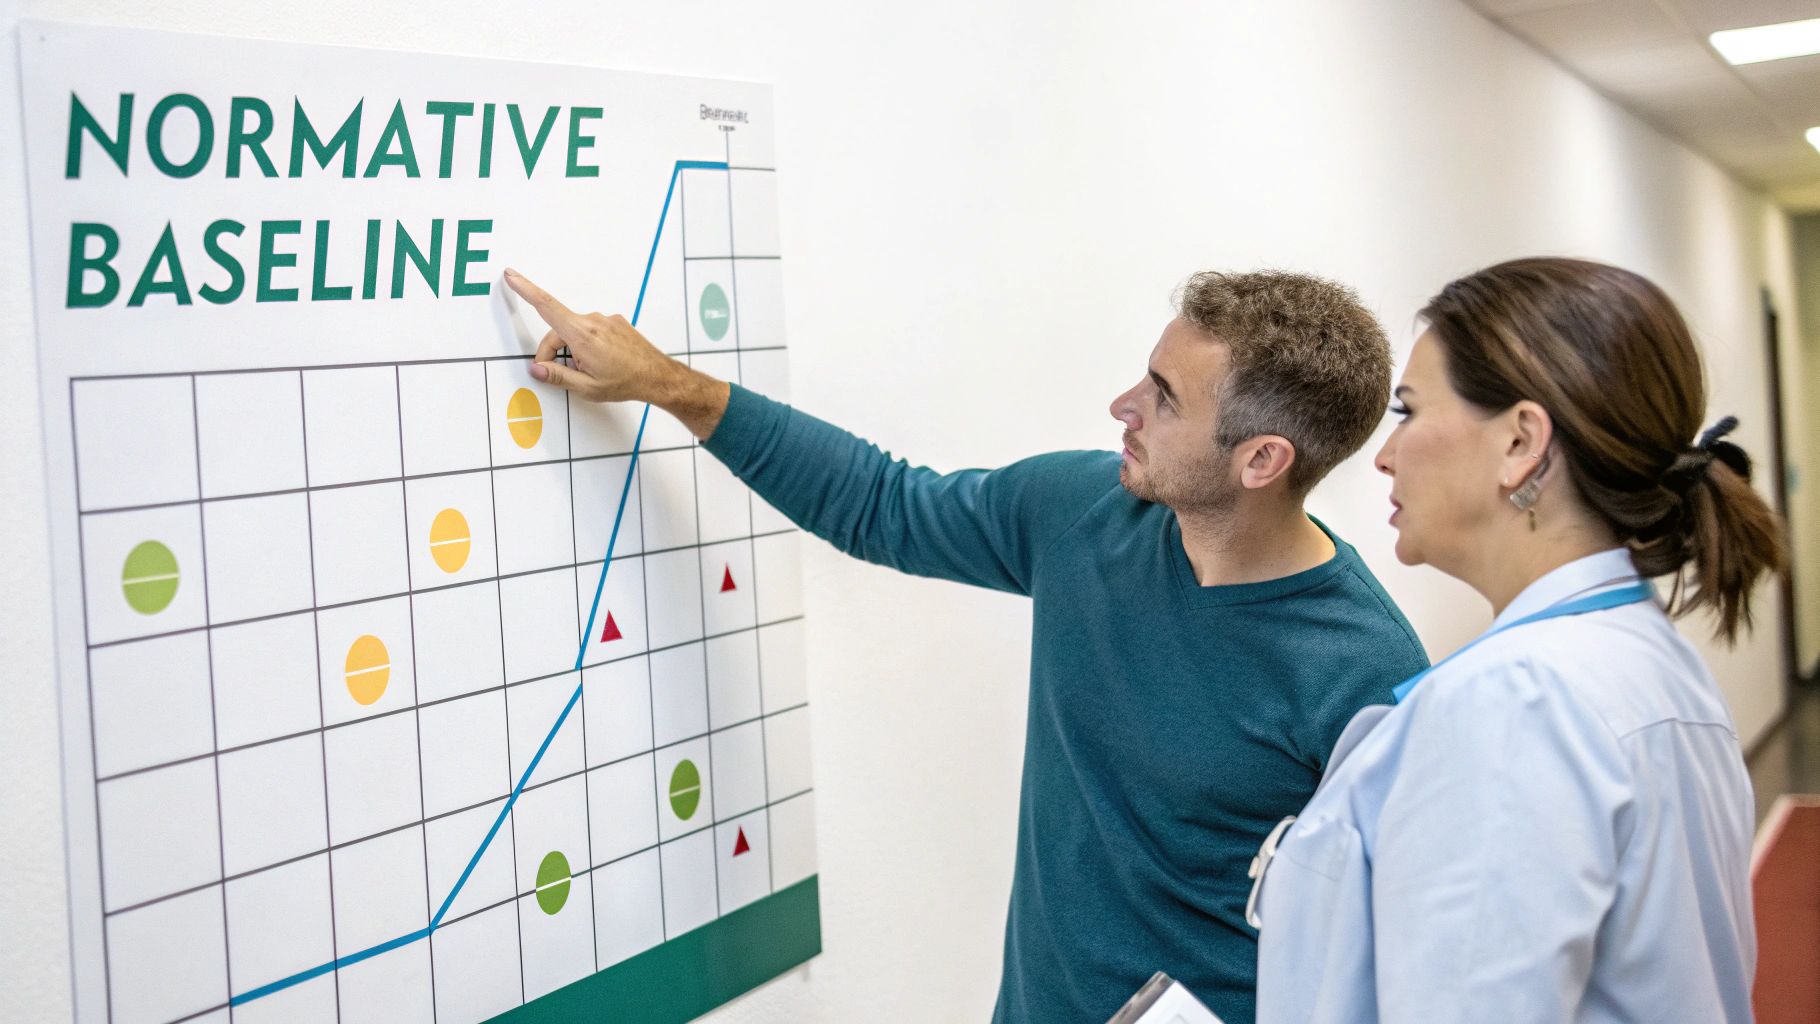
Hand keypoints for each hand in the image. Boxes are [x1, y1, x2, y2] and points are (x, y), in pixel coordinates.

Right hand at [503, 268, 679, 403]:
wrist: (657, 376)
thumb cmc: (626, 382)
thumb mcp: (587, 387)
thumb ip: (558, 376)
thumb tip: (536, 369)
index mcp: (582, 335)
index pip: (547, 306)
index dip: (526, 289)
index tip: (512, 276)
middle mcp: (593, 321)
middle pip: (558, 329)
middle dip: (553, 352)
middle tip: (559, 374)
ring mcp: (606, 320)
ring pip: (575, 331)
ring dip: (573, 350)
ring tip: (590, 371)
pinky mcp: (615, 322)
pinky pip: (591, 331)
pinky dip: (588, 345)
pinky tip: (601, 362)